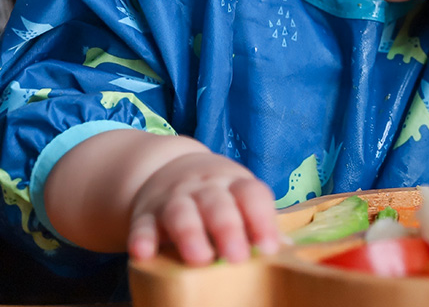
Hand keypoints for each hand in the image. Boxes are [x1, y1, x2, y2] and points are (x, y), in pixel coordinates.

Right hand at [127, 151, 281, 264]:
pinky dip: (142, 239)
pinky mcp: (145, 214)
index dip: (262, 219)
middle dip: (228, 229)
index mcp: (234, 183)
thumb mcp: (239, 198)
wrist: (167, 169)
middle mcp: (204, 188)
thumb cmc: (218, 195)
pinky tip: (144, 254)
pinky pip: (142, 225)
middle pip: (217, 204)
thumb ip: (258, 222)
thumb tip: (286, 248)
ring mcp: (173, 198)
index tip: (269, 247)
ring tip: (199, 258)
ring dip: (190, 234)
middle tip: (237, 257)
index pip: (252, 195)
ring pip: (181, 213)